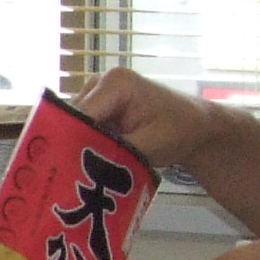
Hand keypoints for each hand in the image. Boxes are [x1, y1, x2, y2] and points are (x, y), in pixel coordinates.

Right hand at [75, 69, 228, 174]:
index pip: (79, 115)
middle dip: (70, 147)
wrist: (196, 125)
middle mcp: (99, 82)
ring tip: (77, 174)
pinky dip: (83, 145)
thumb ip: (116, 151)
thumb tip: (82, 165)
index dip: (69, 143)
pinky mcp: (97, 106)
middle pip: (71, 119)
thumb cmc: (180, 130)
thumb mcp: (150, 144)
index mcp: (115, 83)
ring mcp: (96, 93)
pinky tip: (86, 164)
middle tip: (68, 178)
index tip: (64, 172)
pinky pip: (81, 128)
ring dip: (76, 148)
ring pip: (72, 125)